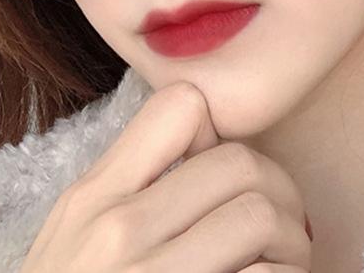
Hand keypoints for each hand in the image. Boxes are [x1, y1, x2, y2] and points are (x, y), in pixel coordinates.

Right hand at [19, 80, 312, 271]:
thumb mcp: (73, 235)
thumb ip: (128, 183)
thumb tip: (208, 137)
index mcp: (93, 198)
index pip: (181, 106)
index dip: (215, 130)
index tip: (219, 171)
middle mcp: (118, 232)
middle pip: (239, 162)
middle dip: (276, 189)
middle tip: (280, 222)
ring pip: (260, 216)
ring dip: (290, 241)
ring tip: (282, 260)